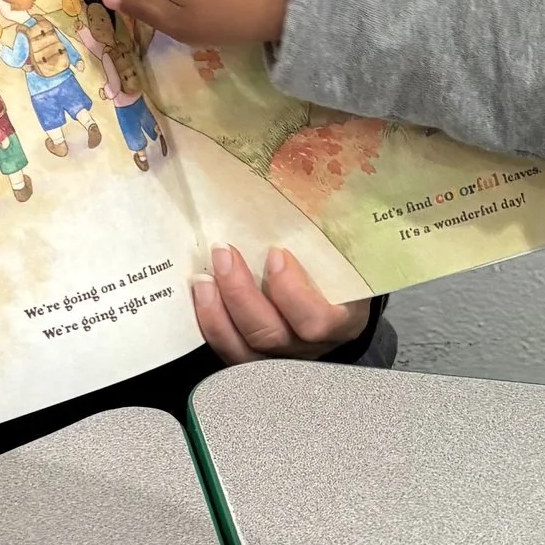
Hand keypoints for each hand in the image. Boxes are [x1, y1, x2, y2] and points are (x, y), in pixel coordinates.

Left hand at [192, 243, 370, 365]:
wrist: (337, 303)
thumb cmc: (337, 273)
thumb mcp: (344, 259)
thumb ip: (329, 240)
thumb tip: (303, 184)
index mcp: (342, 322)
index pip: (317, 322)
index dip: (291, 292)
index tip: (275, 253)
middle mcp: (310, 349)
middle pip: (271, 335)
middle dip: (241, 294)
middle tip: (223, 253)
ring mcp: (279, 360)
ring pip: (243, 351)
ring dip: (217, 312)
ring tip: (203, 278)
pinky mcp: (253, 361)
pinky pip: (226, 352)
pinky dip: (209, 324)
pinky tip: (199, 296)